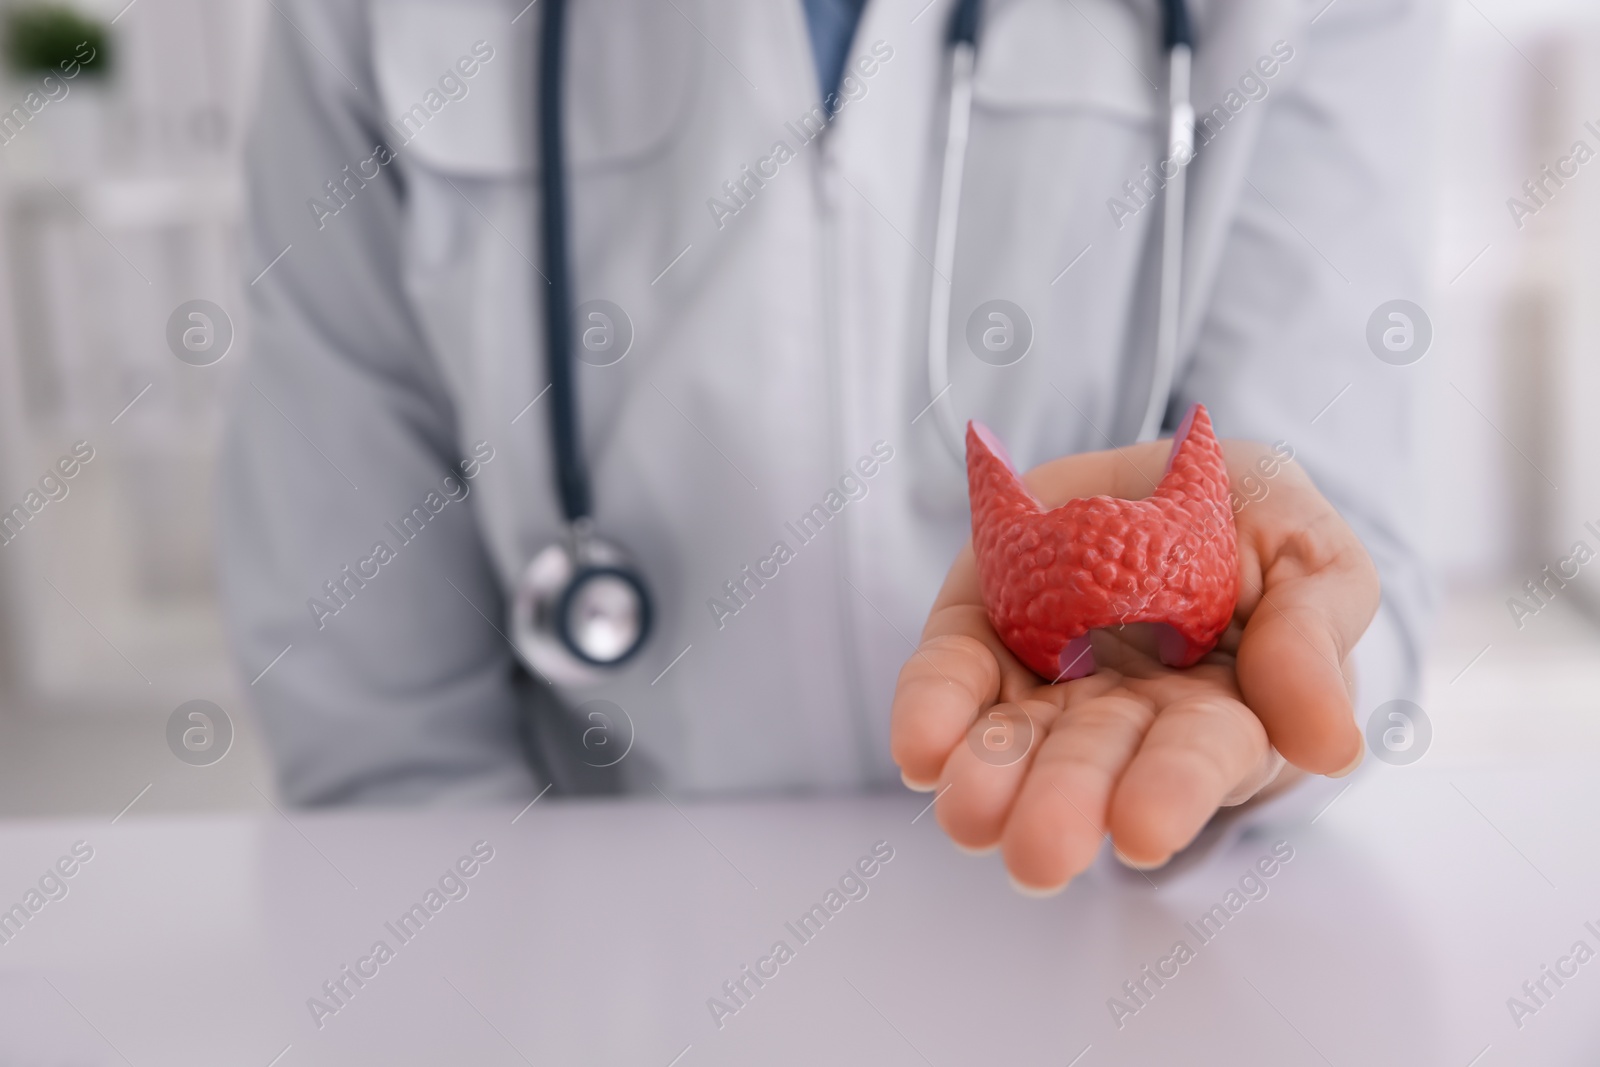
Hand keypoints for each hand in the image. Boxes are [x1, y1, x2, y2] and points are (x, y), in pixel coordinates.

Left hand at [890, 436, 1376, 892]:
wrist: (1165, 477)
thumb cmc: (1256, 528)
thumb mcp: (1307, 552)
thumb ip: (1314, 634)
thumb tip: (1330, 746)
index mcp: (1223, 711)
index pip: (1199, 759)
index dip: (1173, 791)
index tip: (1141, 830)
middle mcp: (1125, 719)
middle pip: (1093, 767)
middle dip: (1066, 805)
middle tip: (1039, 853)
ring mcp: (1046, 685)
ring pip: (1013, 742)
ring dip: (989, 780)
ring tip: (968, 813)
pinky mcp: (981, 641)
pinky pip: (952, 679)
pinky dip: (933, 711)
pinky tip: (920, 747)